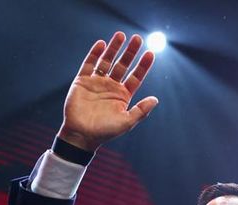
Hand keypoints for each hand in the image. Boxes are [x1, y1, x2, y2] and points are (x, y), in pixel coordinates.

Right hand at [58, 32, 158, 151]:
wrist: (81, 135)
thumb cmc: (105, 131)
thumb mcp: (126, 122)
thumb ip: (141, 110)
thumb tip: (155, 99)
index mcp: (123, 95)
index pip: (136, 76)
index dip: (143, 65)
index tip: (150, 53)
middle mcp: (111, 86)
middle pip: (123, 65)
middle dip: (130, 52)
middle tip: (137, 39)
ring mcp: (97, 82)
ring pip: (107, 61)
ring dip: (113, 48)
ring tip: (120, 35)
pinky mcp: (82, 81)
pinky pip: (89, 64)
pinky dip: (94, 54)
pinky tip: (101, 44)